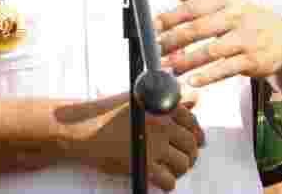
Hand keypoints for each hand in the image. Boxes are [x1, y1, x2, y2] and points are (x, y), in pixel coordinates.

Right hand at [82, 91, 204, 191]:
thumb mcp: (138, 99)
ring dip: (180, 169)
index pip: (191, 120)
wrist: (84, 128)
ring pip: (183, 163)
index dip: (197, 132)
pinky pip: (168, 179)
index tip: (197, 141)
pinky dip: (169, 183)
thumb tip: (193, 99)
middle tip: (185, 158)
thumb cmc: (105, 112)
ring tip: (173, 170)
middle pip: (190, 143)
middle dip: (190, 153)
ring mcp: (154, 145)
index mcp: (160, 106)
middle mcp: (161, 125)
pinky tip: (164, 182)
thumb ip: (164, 100)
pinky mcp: (144, 165)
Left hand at [156, 0, 281, 88]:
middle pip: (199, 28)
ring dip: (188, 61)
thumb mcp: (228, 2)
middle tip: (154, 51)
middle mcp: (236, 17)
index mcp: (226, 1)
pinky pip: (227, 69)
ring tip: (168, 69)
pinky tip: (193, 81)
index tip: (151, 26)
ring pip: (212, 50)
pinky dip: (209, 76)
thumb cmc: (250, 21)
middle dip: (174, 40)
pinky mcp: (253, 60)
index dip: (171, 16)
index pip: (193, 6)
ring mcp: (246, 39)